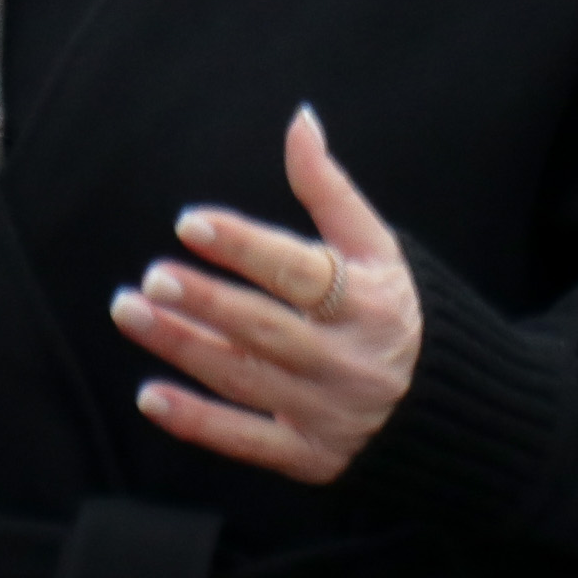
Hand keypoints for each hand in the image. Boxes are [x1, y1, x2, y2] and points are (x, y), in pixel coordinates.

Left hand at [111, 105, 420, 485]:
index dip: (244, 246)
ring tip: (129, 311)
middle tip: (151, 277)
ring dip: (182, 348)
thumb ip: (328, 187)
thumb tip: (299, 120)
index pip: (298, 272)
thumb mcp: (377, 246)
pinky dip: (196, 421)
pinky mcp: (312, 458)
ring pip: (244, 380)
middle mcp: (350, 362)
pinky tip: (149, 394)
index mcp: (369, 303)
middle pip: (265, 330)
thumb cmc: (394, 308)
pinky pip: (246, 441)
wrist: (447, 408)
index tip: (190, 223)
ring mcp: (330, 414)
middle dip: (205, 303)